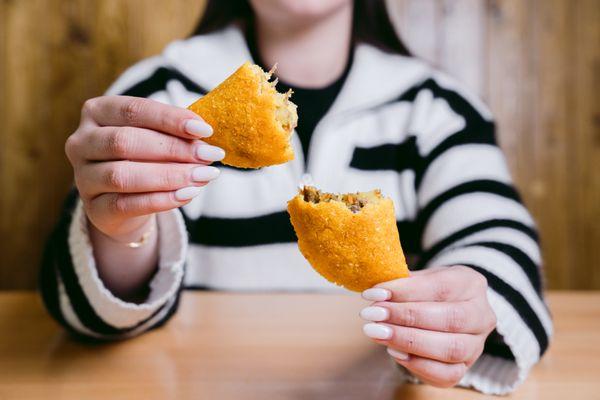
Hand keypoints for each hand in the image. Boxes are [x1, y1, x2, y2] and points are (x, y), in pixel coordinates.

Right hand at [65, 96, 222, 238]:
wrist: (123, 204)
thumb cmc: (144, 159)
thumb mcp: (156, 138)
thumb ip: (175, 133)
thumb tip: (206, 135)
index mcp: (97, 112)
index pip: (134, 110)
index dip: (171, 119)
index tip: (205, 130)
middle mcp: (82, 142)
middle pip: (127, 141)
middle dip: (174, 148)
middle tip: (209, 155)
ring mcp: (83, 177)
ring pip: (123, 175)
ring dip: (170, 175)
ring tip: (203, 175)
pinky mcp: (94, 209)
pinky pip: (127, 204)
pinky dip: (162, 199)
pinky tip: (188, 194)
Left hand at [360, 266, 496, 387]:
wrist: (443, 311)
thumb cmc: (427, 292)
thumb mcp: (418, 279)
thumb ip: (401, 283)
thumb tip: (376, 291)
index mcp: (471, 283)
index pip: (441, 286)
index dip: (405, 291)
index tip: (374, 292)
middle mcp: (481, 315)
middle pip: (450, 318)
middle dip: (406, 317)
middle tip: (372, 314)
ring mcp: (477, 345)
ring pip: (451, 348)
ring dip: (408, 341)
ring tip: (377, 332)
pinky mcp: (465, 368)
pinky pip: (446, 374)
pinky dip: (417, 364)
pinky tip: (393, 351)